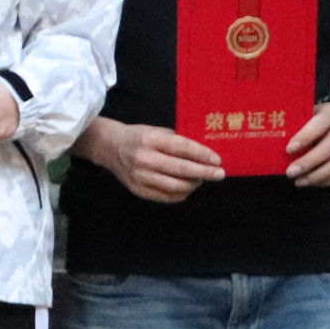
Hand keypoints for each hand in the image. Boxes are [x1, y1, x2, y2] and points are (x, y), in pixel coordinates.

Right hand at [81, 116, 225, 202]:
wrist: (110, 148)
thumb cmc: (140, 138)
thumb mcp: (157, 132)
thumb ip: (177, 142)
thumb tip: (205, 155)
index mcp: (150, 140)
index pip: (182, 148)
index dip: (202, 155)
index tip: (218, 160)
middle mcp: (144, 159)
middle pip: (181, 169)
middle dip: (204, 173)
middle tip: (219, 174)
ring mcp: (140, 176)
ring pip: (175, 186)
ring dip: (193, 184)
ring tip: (201, 180)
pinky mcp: (138, 190)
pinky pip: (166, 196)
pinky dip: (181, 194)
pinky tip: (187, 187)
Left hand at [285, 100, 329, 186]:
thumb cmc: (320, 116)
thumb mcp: (310, 112)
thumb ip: (298, 123)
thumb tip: (273, 139)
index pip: (318, 126)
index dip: (304, 138)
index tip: (288, 150)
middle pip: (328, 149)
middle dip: (307, 163)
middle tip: (290, 173)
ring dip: (315, 177)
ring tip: (298, 181)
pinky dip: (325, 181)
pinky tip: (310, 183)